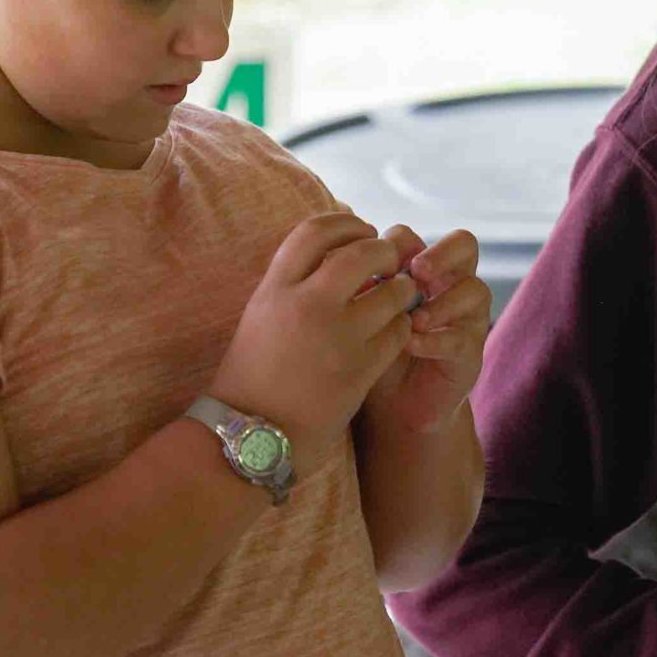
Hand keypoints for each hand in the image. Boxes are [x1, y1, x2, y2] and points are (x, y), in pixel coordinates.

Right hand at [213, 213, 417, 451]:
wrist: (254, 433)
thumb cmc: (256, 372)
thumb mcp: (263, 312)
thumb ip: (295, 280)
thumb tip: (338, 248)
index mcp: (275, 288)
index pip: (316, 230)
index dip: (347, 223)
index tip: (362, 231)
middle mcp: (306, 305)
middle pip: (362, 253)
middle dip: (383, 251)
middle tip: (389, 261)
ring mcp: (336, 337)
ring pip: (392, 292)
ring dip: (401, 290)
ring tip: (396, 297)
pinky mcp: (360, 369)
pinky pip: (399, 331)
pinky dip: (402, 326)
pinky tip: (393, 330)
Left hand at [361, 227, 490, 441]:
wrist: (391, 404)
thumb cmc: (372, 350)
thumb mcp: (359, 317)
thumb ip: (357, 290)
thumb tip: (341, 265)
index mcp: (416, 269)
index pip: (411, 237)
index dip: (395, 244)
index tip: (374, 267)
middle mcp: (448, 284)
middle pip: (464, 244)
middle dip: (441, 254)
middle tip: (417, 271)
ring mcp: (465, 317)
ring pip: (474, 289)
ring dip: (440, 302)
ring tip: (413, 320)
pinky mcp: (471, 352)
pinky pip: (462, 337)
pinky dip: (435, 338)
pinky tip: (411, 344)